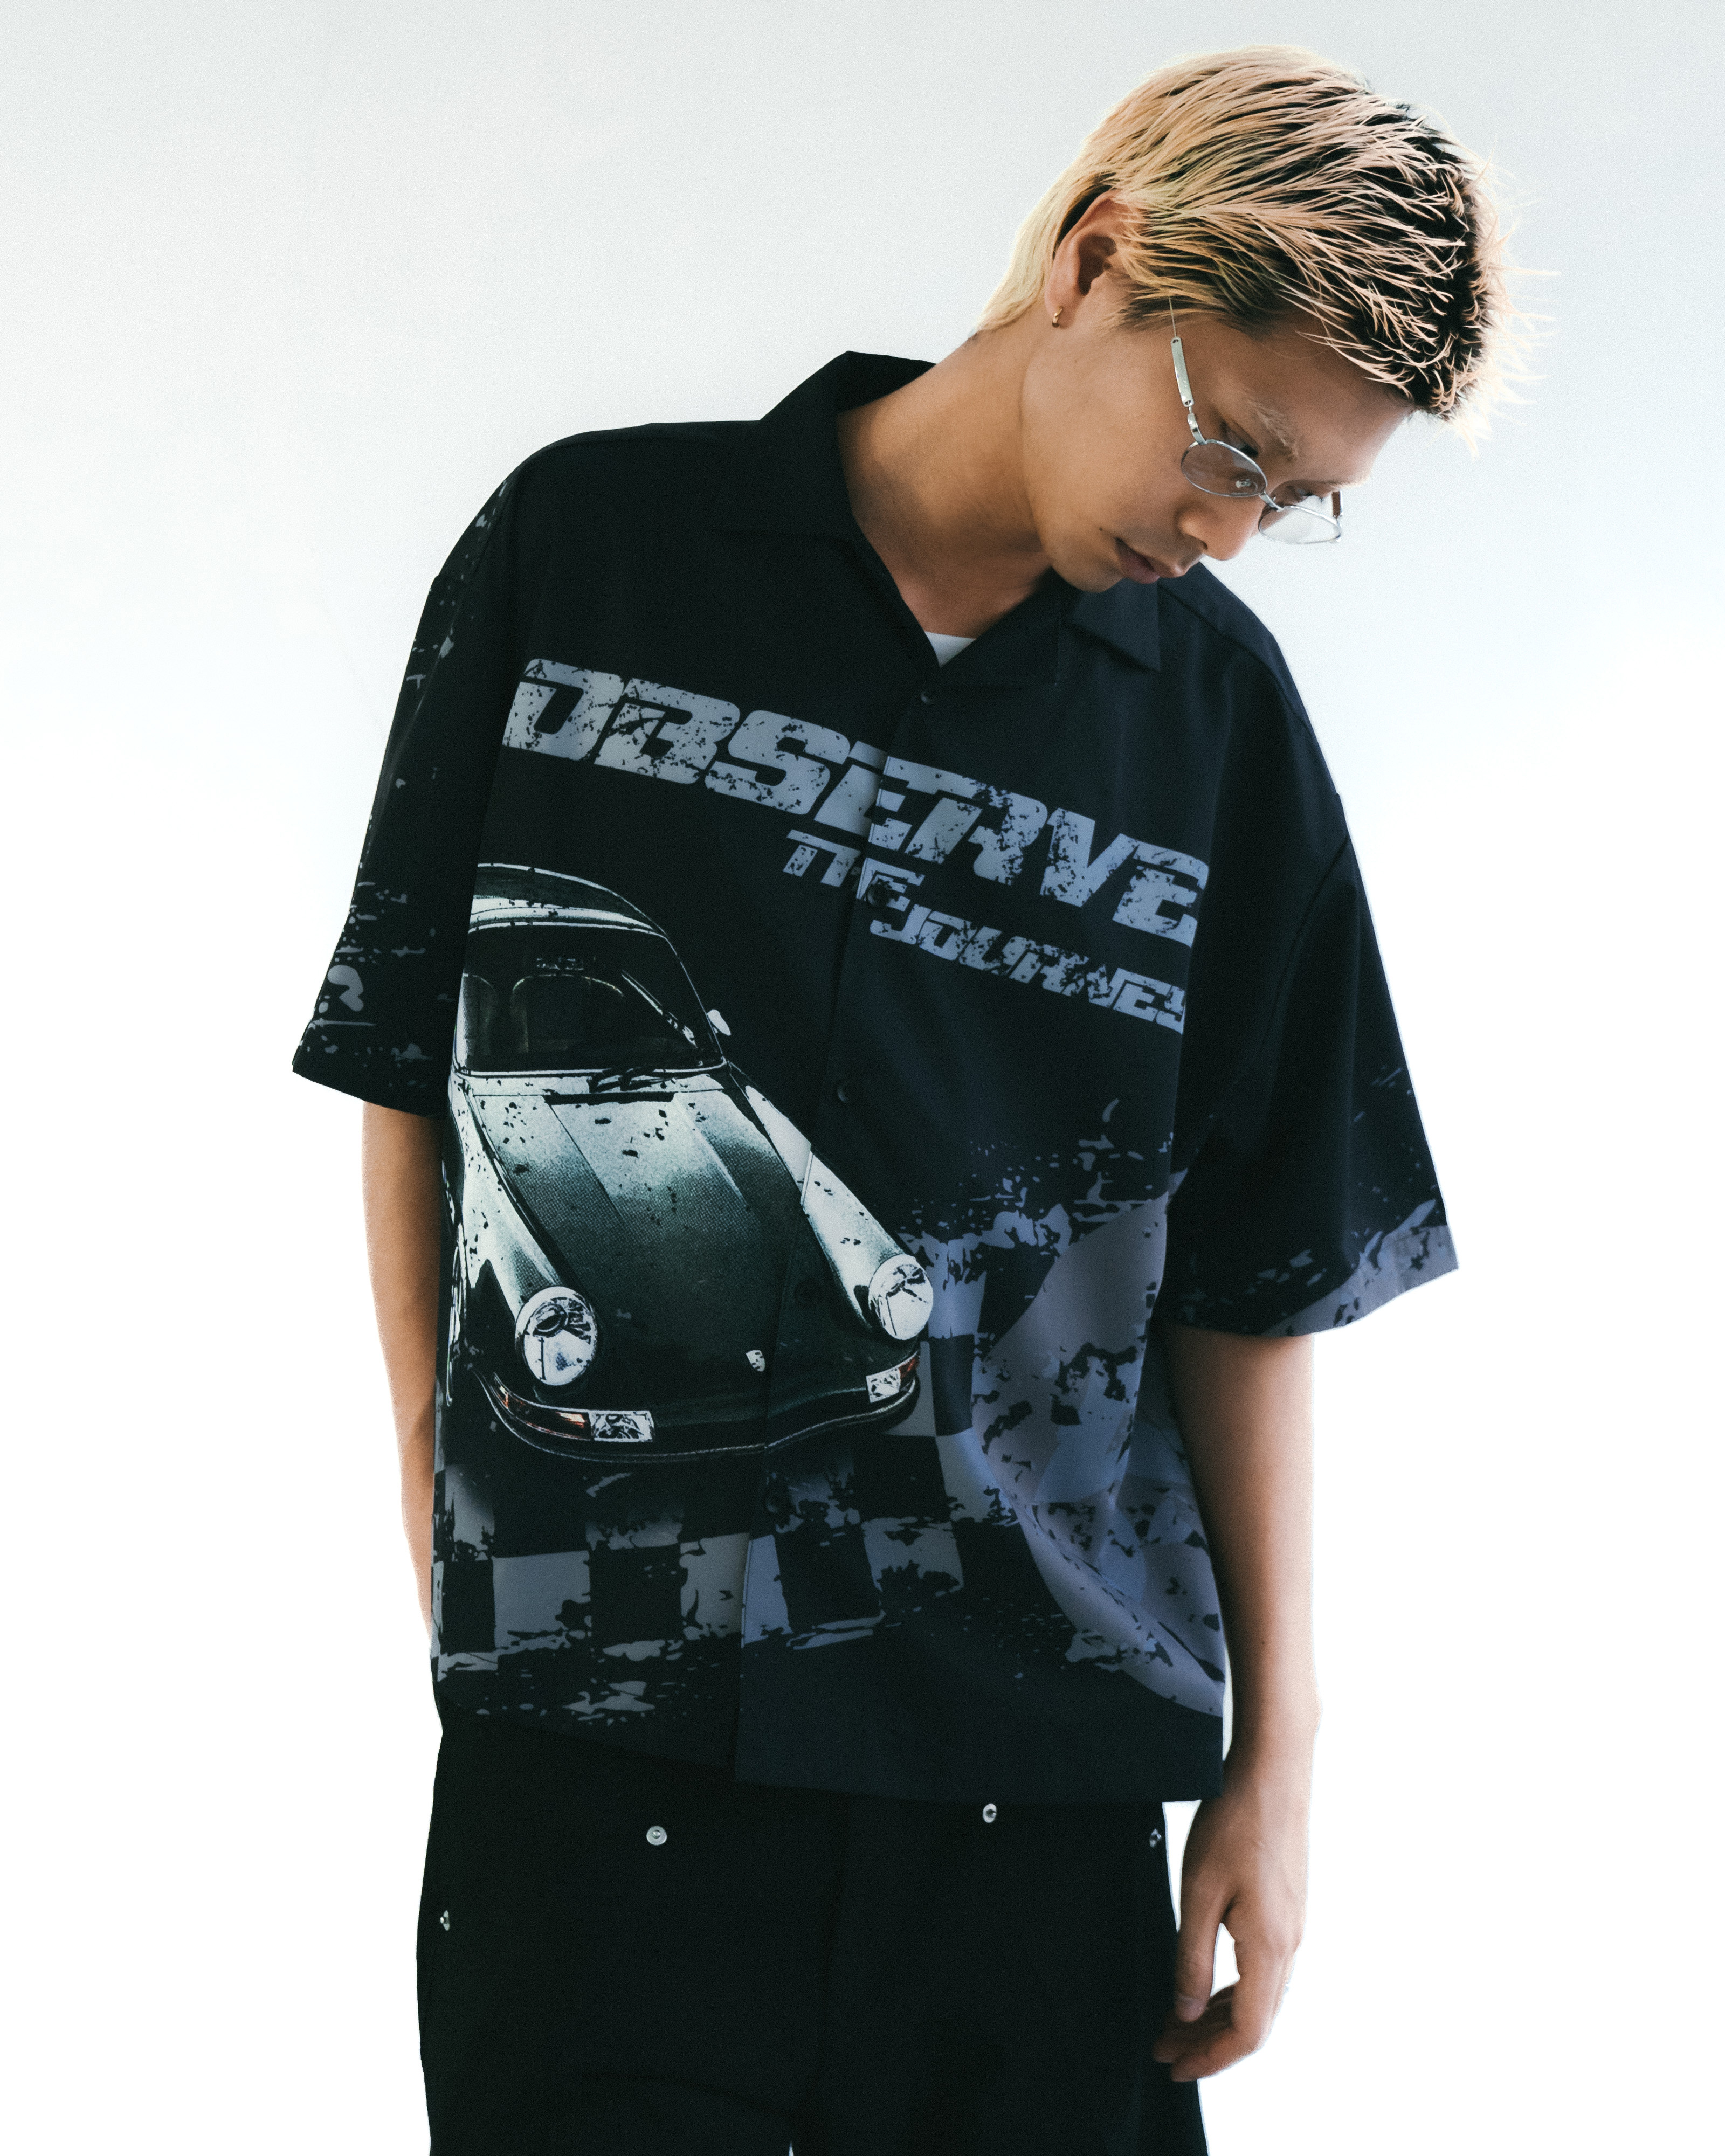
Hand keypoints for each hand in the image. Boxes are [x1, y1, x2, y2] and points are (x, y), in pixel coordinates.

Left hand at [1151, 1754, 1308, 2081]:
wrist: (1275, 1771)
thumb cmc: (1235, 1821)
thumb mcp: (1199, 1891)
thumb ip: (1191, 1957)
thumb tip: (1184, 2011)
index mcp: (1270, 1947)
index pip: (1247, 2033)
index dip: (1210, 2058)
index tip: (1173, 2067)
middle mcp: (1291, 1945)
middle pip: (1255, 2022)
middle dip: (1207, 2043)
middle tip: (1162, 2047)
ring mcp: (1294, 1928)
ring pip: (1260, 1997)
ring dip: (1218, 2017)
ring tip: (1175, 2021)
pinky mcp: (1289, 1910)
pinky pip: (1264, 1971)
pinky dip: (1232, 1990)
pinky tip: (1205, 1986)